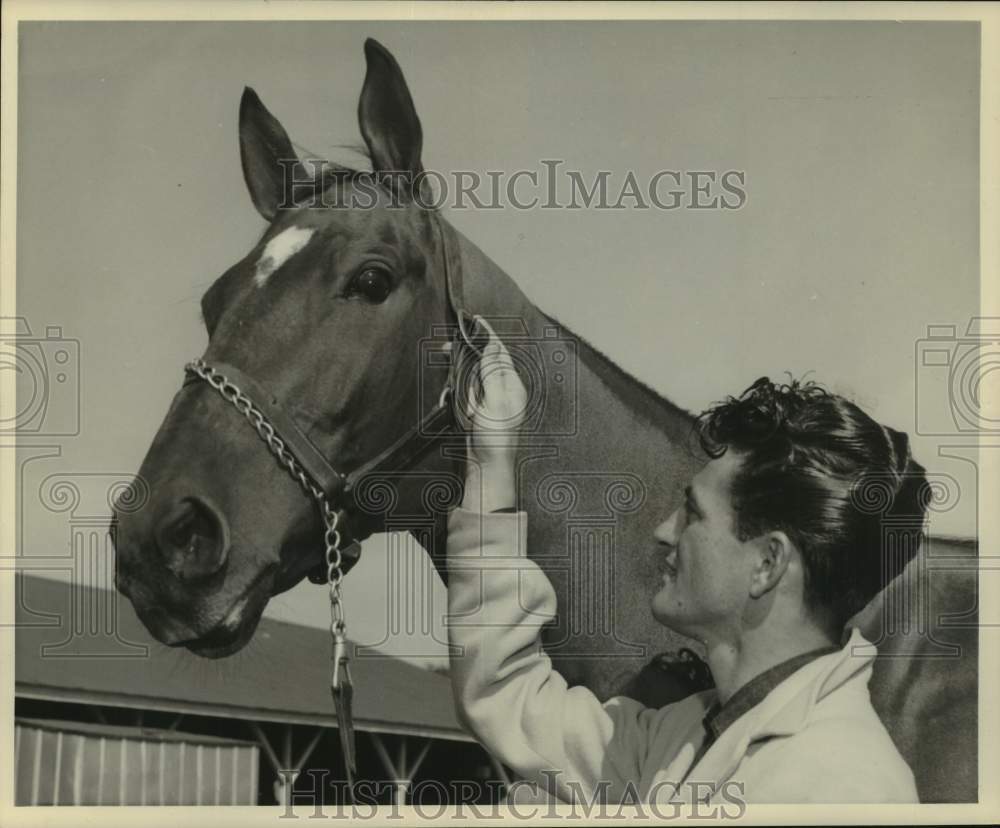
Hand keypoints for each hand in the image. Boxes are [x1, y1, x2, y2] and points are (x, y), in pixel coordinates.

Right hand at [459, 318, 526, 510]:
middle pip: (483, 362)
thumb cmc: (496, 438)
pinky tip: (454, 405)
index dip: (488, 335)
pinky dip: (457, 396)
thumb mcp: (495, 402)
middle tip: (447, 350)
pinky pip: (465, 393)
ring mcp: (490, 400)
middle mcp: (503, 389)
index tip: (476, 320)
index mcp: (512, 385)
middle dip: (467, 360)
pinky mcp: (478, 410)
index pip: (500, 352)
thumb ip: (492, 373)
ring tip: (461, 400)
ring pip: (471, 377)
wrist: (488, 467)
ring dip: (461, 383)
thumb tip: (492, 347)